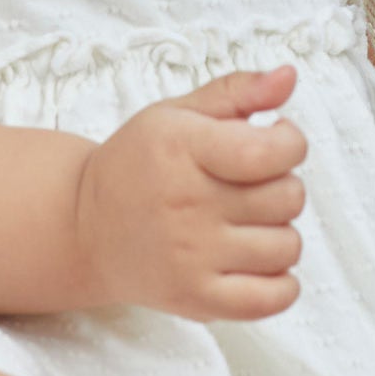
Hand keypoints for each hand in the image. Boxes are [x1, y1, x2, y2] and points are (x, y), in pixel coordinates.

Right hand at [74, 64, 307, 321]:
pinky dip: (280, 284)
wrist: (84, 227)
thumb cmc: (139, 164)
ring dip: (279, 232)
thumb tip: (290, 76)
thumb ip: (238, 91)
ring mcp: (192, 257)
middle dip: (283, 185)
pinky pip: (271, 299)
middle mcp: (188, 204)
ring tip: (248, 222)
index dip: (290, 143)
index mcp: (184, 149)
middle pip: (288, 198)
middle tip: (251, 184)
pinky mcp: (196, 299)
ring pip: (287, 246)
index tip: (274, 142)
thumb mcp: (178, 112)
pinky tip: (258, 261)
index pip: (272, 152)